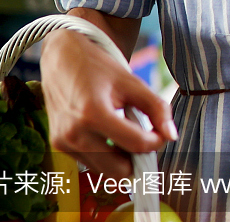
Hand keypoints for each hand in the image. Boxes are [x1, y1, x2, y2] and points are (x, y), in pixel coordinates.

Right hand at [40, 29, 176, 177]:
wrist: (62, 58)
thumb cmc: (99, 68)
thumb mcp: (132, 82)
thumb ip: (156, 108)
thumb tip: (172, 136)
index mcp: (93, 114)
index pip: (136, 144)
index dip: (156, 141)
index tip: (160, 131)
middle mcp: (74, 134)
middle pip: (120, 170)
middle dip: (138, 157)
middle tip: (144, 136)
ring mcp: (63, 143)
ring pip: (106, 171)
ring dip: (121, 158)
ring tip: (124, 131)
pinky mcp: (58, 146)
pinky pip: (92, 164)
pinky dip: (106, 155)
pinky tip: (108, 133)